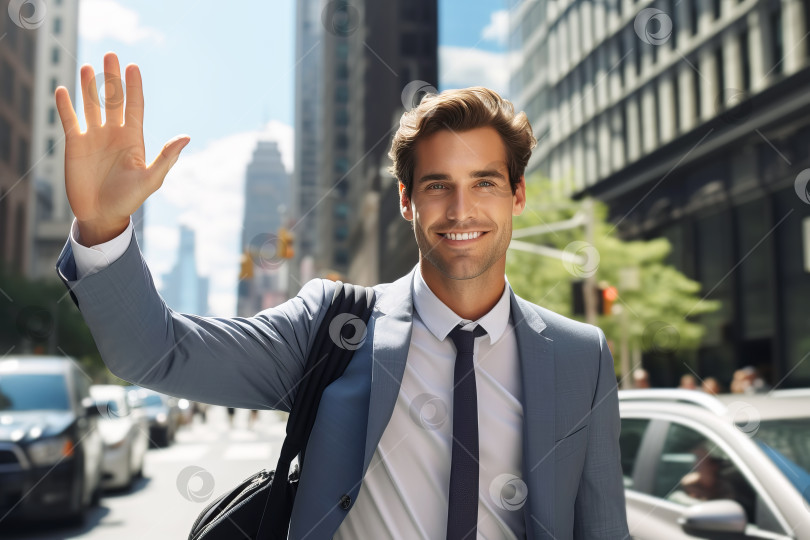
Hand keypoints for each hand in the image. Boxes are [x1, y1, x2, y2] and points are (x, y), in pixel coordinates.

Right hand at [55, 52, 189, 245]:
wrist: (102, 215)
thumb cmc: (129, 199)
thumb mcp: (151, 179)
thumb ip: (166, 157)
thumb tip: (186, 137)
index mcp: (133, 138)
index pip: (134, 106)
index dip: (133, 87)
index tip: (133, 67)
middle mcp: (114, 133)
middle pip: (113, 99)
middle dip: (112, 78)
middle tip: (111, 55)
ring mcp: (94, 137)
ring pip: (91, 105)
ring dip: (89, 87)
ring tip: (88, 67)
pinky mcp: (75, 144)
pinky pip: (70, 119)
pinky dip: (66, 105)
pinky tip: (63, 90)